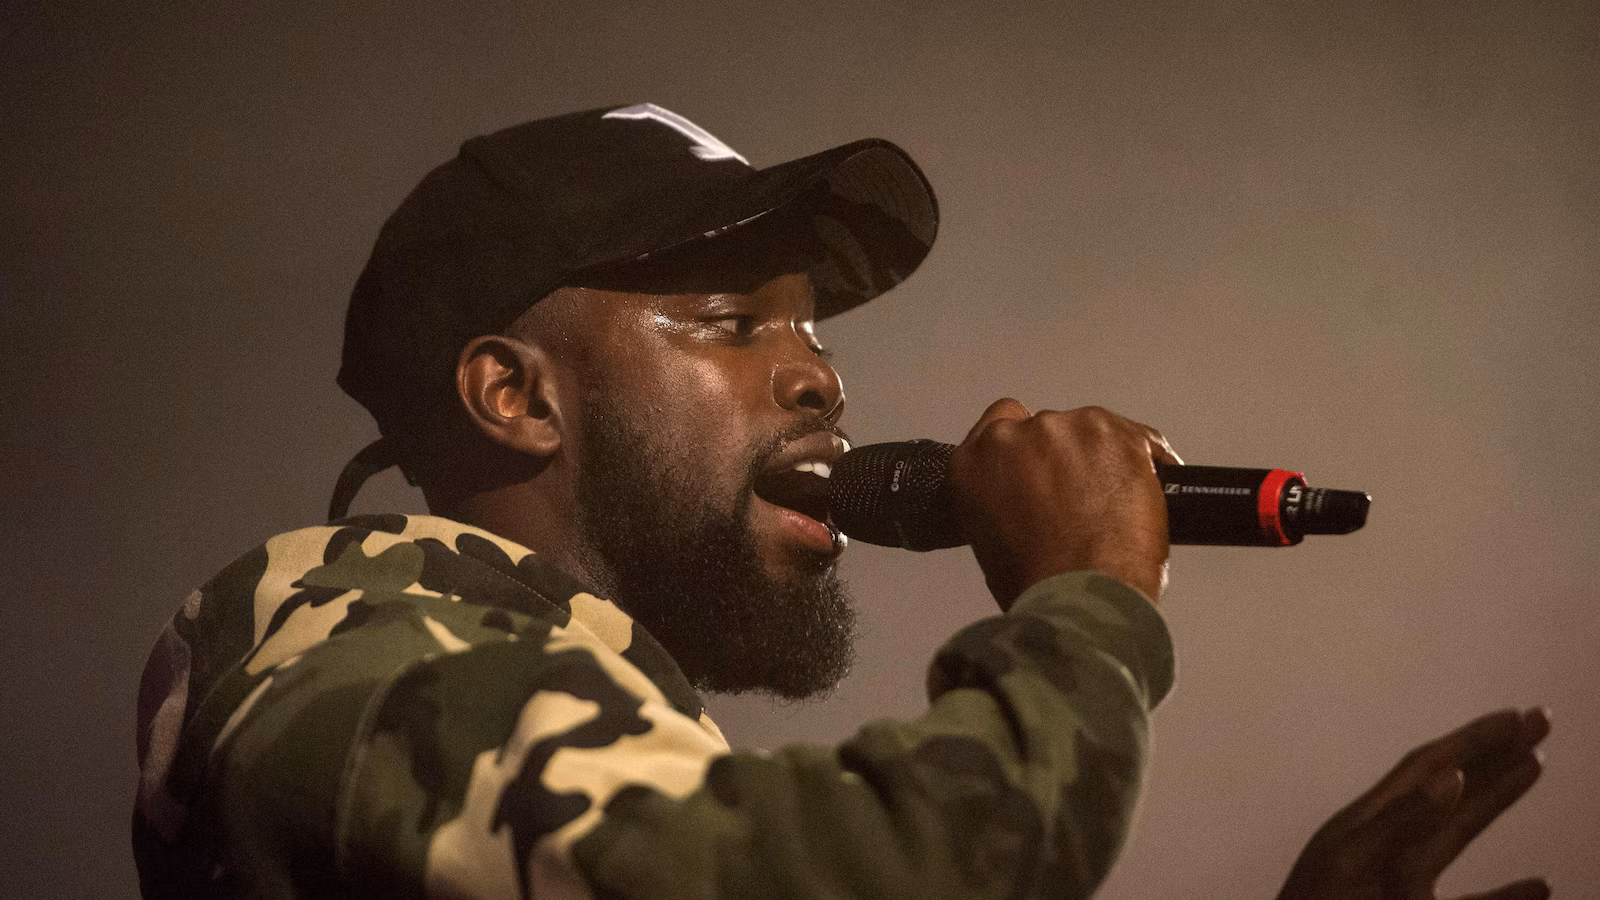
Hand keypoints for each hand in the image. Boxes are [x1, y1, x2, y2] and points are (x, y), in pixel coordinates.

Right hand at [948, 399, 1179, 607]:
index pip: (1000, 421)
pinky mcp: (1115, 434)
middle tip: (1080, 500)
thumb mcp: (990, 538)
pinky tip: (1145, 494)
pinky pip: (1139, 437)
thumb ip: (1003, 496)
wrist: (1081, 599)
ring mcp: (1067, 429)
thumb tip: (1030, 495)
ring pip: (1092, 431)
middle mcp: (1016, 436)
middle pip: (1048, 428)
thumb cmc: (1038, 584)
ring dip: (1102, 458)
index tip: (1042, 464)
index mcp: (975, 461)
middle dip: (1066, 458)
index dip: (1027, 447)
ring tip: (1114, 506)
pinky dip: (1145, 461)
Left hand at [1277, 707, 1550, 899]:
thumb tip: (1453, 778)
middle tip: (1543, 719)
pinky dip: (1505, 894)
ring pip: (1458, 833)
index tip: (1519, 713)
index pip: (1428, 767)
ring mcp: (1396, 883)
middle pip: (1448, 787)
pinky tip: (1543, 886)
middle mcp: (1384, 845)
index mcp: (1366, 825)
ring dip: (1498, 799)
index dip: (1473, 738)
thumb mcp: (1355, 863)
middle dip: (1494, 752)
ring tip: (1538, 765)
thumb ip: (1403, 823)